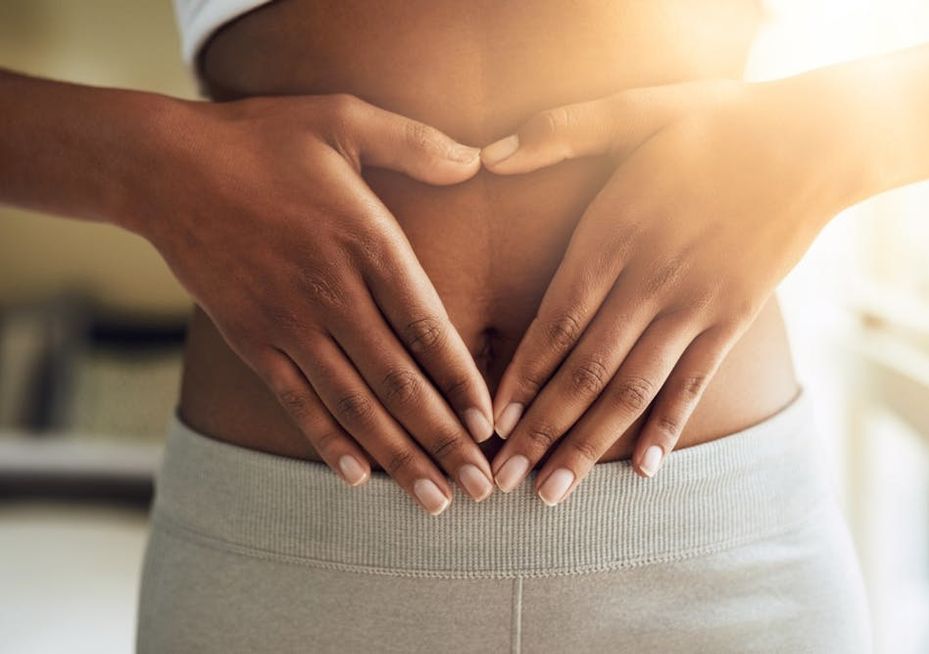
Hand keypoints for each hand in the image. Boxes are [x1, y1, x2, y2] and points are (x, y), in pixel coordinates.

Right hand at [131, 94, 496, 513]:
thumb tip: (477, 158)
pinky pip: (296, 402)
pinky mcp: (252, 339)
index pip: (427, 327)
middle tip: (479, 487)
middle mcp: (331, 292)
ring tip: (433, 500)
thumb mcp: (343, 119)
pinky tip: (357, 476)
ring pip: (353, 404)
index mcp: (366, 241)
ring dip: (397, 456)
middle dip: (443, 440)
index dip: (462, 382)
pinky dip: (328, 441)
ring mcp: (288, 323)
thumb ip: (416, 142)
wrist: (164, 166)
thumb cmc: (262, 140)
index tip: (490, 424)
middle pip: (398, 381)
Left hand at [482, 80, 852, 503]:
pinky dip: (667, 426)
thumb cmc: (714, 126)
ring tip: (556, 493)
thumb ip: (561, 131)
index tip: (489, 422)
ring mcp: (696, 305)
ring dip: (590, 444)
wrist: (813, 143)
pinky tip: (643, 471)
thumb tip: (491, 154)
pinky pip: (695, 383)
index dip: (519, 376)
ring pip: (633, 388)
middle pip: (585, 369)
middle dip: (540, 429)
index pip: (554, 320)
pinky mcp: (734, 318)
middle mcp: (650, 279)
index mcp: (614, 233)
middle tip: (504, 479)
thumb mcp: (635, 110)